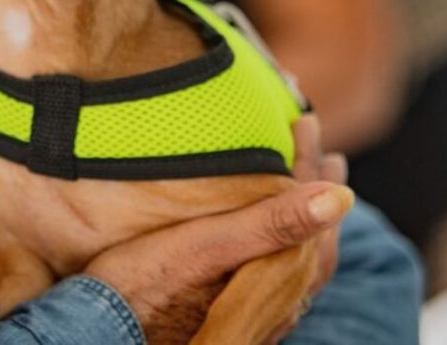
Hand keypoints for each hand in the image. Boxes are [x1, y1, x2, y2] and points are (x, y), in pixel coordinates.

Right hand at [84, 115, 349, 344]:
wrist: (105, 336)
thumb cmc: (144, 287)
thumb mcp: (205, 247)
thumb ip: (271, 224)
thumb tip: (341, 197)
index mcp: (275, 278)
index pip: (308, 211)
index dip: (310, 162)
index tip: (308, 122)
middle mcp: (274, 304)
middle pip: (313, 239)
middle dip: (318, 190)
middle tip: (326, 154)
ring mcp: (255, 318)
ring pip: (298, 263)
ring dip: (304, 221)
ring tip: (306, 192)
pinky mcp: (234, 325)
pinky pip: (279, 281)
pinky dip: (284, 248)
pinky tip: (266, 245)